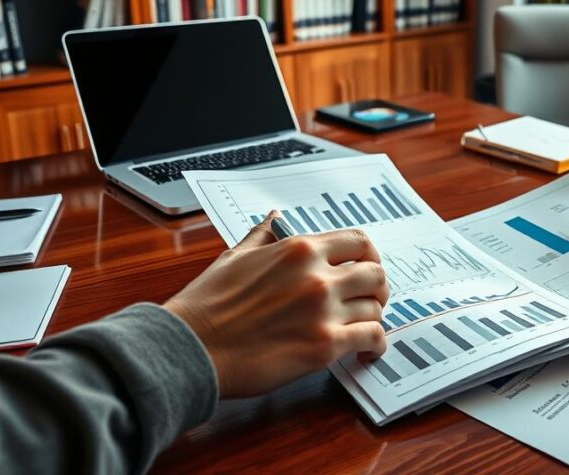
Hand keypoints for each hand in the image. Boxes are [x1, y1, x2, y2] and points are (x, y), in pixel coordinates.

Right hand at [164, 212, 389, 397]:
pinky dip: (376, 344)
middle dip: (378, 287)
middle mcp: (317, 275)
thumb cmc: (207, 305)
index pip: (358, 241)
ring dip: (373, 318)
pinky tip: (367, 351)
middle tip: (371, 300)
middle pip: (376, 273)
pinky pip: (371, 337)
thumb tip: (275, 215)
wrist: (190, 348)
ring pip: (376, 307)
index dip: (369, 256)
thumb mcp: (234, 257)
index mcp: (299, 249)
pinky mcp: (324, 345)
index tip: (366, 268)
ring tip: (363, 328)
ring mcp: (323, 310)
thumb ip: (262, 236)